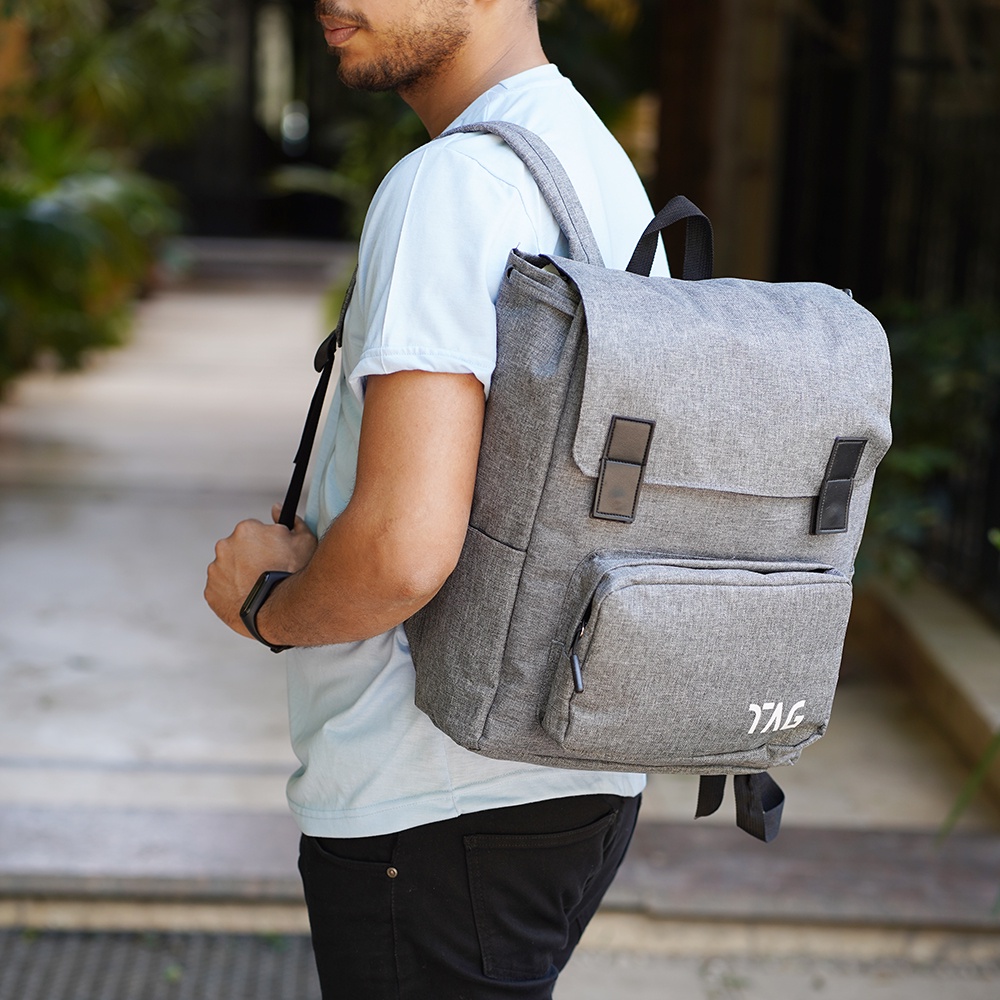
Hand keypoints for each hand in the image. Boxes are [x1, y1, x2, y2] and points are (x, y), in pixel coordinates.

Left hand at [205, 504, 317, 637]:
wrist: (277, 611)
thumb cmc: (293, 575)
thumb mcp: (305, 542)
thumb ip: (292, 520)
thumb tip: (276, 508)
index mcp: (246, 529)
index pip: (254, 532)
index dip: (266, 544)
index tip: (273, 556)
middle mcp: (225, 545)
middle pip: (238, 548)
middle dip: (250, 558)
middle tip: (267, 573)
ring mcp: (215, 569)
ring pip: (228, 568)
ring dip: (239, 575)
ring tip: (258, 589)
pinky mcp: (210, 592)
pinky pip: (221, 589)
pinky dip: (232, 592)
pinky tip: (249, 599)